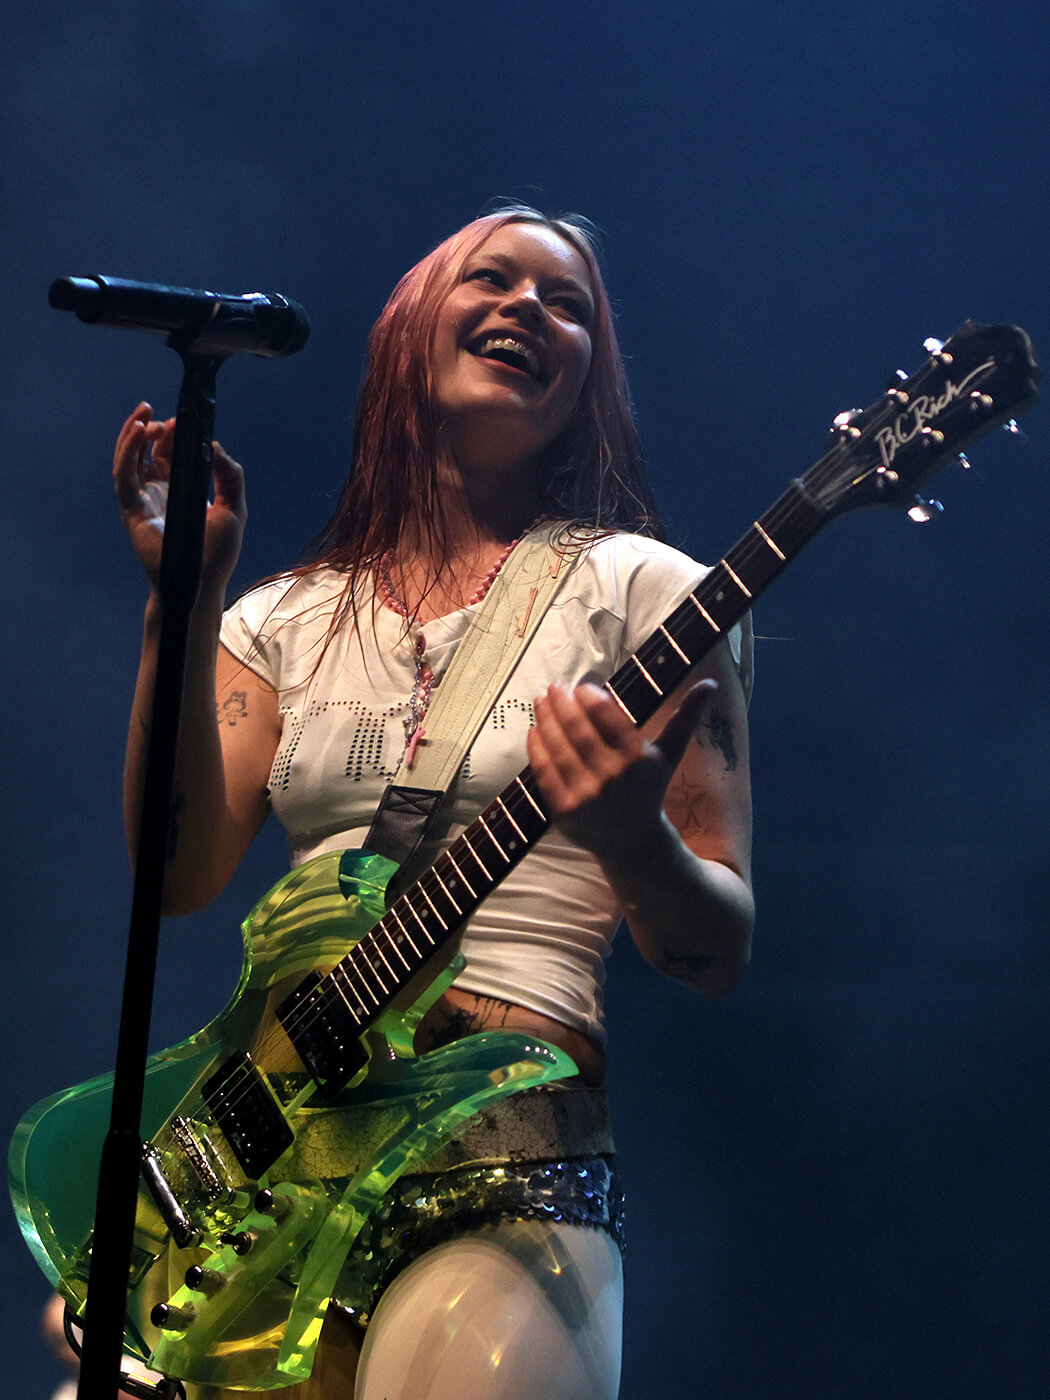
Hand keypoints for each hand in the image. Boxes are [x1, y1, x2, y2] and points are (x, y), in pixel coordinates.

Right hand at [113, 401, 245, 592]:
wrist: (202, 582)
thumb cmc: (217, 553)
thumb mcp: (233, 508)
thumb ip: (229, 476)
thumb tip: (215, 445)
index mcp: (180, 489)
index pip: (169, 453)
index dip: (172, 435)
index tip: (180, 422)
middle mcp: (158, 492)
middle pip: (146, 451)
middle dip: (149, 429)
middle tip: (156, 414)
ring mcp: (142, 500)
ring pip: (129, 459)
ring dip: (132, 436)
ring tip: (144, 416)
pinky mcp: (132, 510)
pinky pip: (124, 477)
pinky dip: (128, 454)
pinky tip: (138, 435)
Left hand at [527, 679, 716, 859]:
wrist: (634, 842)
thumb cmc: (649, 789)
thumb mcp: (670, 755)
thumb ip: (686, 718)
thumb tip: (709, 684)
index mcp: (637, 758)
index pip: (606, 716)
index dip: (589, 697)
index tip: (581, 687)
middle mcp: (611, 776)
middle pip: (578, 730)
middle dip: (562, 704)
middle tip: (554, 687)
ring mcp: (586, 795)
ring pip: (558, 748)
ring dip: (546, 720)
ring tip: (541, 702)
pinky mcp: (565, 810)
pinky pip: (545, 773)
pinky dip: (537, 749)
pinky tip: (534, 731)